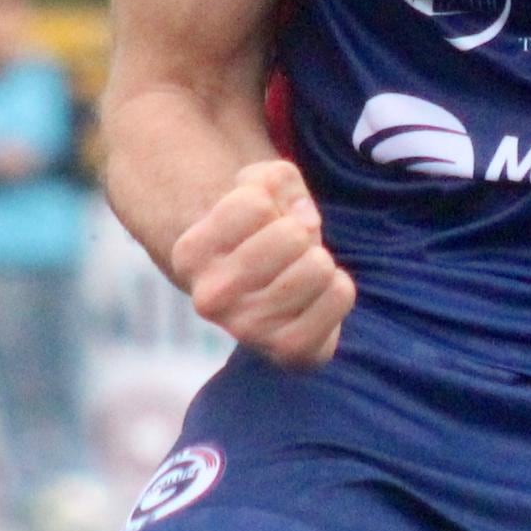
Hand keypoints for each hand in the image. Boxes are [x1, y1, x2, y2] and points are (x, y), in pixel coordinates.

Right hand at [172, 159, 353, 368]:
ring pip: (318, 266)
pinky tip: (316, 296)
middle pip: (292, 235)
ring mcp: (247, 330)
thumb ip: (276, 180)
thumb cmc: (258, 232)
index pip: (255, 202)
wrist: (261, 296)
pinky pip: (340, 295)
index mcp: (190, 254)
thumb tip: (305, 219)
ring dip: (319, 259)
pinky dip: (339, 287)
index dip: (271, 201)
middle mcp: (210, 298)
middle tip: (287, 251)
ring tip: (300, 272)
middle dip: (300, 231)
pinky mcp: (288, 350)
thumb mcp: (256, 188)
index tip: (263, 222)